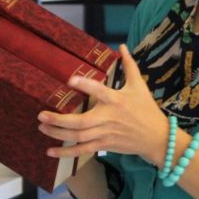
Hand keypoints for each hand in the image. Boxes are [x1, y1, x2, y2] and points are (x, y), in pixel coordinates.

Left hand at [37, 44, 170, 167]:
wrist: (156, 137)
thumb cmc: (147, 108)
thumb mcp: (139, 85)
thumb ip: (129, 65)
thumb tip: (122, 46)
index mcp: (116, 100)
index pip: (99, 91)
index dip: (85, 85)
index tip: (69, 80)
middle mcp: (109, 118)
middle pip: (81, 122)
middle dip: (59, 120)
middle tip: (41, 114)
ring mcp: (105, 134)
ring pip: (79, 137)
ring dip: (58, 133)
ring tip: (42, 126)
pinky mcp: (104, 145)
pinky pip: (83, 150)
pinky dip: (66, 152)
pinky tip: (50, 151)